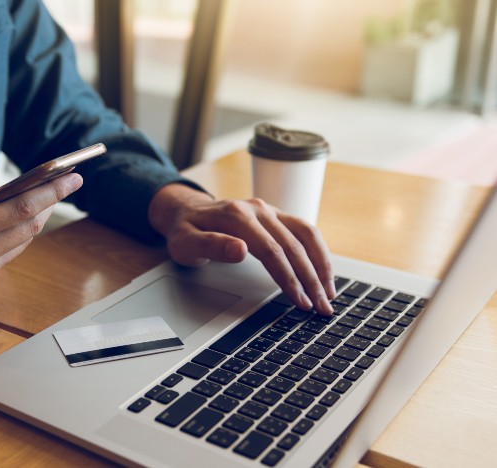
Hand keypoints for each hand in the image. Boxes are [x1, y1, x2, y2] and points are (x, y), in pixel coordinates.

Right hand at [0, 153, 82, 339]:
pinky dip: (12, 239)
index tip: (74, 178)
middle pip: (28, 228)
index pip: (21, 210)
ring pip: (19, 244)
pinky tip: (13, 223)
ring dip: (32, 222)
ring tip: (42, 199)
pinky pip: (4, 259)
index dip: (51, 192)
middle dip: (49, 203)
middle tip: (65, 183)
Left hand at [148, 184, 334, 314]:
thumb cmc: (185, 230)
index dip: (289, 278)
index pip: (272, 251)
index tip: (300, 301)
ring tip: (330, 293)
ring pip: (306, 235)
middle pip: (294, 245)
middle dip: (311, 279)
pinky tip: (324, 272)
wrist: (186, 211)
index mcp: (237, 216)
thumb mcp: (186, 242)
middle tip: (322, 308)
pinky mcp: (275, 216)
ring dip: (322, 264)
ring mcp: (269, 210)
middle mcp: (258, 209)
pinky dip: (318, 251)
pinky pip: (304, 231)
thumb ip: (211, 246)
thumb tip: (241, 250)